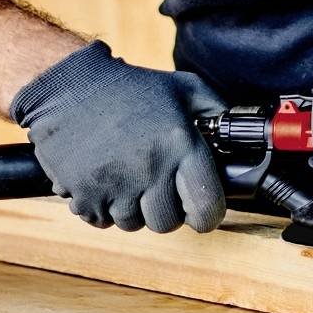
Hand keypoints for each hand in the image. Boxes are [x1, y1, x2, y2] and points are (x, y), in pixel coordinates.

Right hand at [9, 42, 226, 232]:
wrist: (69, 88)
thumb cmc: (130, 88)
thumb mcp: (184, 87)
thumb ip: (217, 110)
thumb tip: (243, 132)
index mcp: (179, 144)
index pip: (207, 206)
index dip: (209, 214)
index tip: (204, 209)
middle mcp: (149, 169)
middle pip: (168, 222)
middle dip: (167, 209)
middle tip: (160, 186)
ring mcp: (114, 186)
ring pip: (134, 224)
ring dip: (134, 208)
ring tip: (129, 177)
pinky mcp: (83, 196)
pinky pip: (102, 221)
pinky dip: (105, 207)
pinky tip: (106, 179)